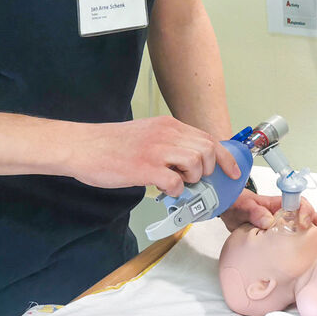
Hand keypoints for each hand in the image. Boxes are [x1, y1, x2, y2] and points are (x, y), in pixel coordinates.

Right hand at [63, 116, 241, 193]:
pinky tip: (164, 189)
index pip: (208, 138)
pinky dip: (175, 190)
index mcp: (168, 125)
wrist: (82, 146)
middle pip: (207, 151)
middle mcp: (166, 134)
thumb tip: (192, 160)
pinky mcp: (144, 168)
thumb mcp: (147, 133)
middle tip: (196, 179)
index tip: (234, 172)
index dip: (226, 157)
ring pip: (196, 164)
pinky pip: (175, 182)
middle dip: (209, 170)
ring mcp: (156, 151)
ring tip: (178, 182)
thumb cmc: (111, 143)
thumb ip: (170, 142)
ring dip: (192, 179)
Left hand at [221, 192, 316, 249]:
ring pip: (313, 231)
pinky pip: (303, 244)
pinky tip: (311, 264)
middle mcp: (290, 214)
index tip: (304, 224)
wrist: (230, 214)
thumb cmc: (238, 205)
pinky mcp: (287, 240)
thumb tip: (268, 221)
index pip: (302, 204)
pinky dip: (311, 253)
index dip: (307, 212)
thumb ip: (254, 211)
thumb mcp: (243, 206)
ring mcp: (290, 227)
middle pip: (314, 218)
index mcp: (281, 204)